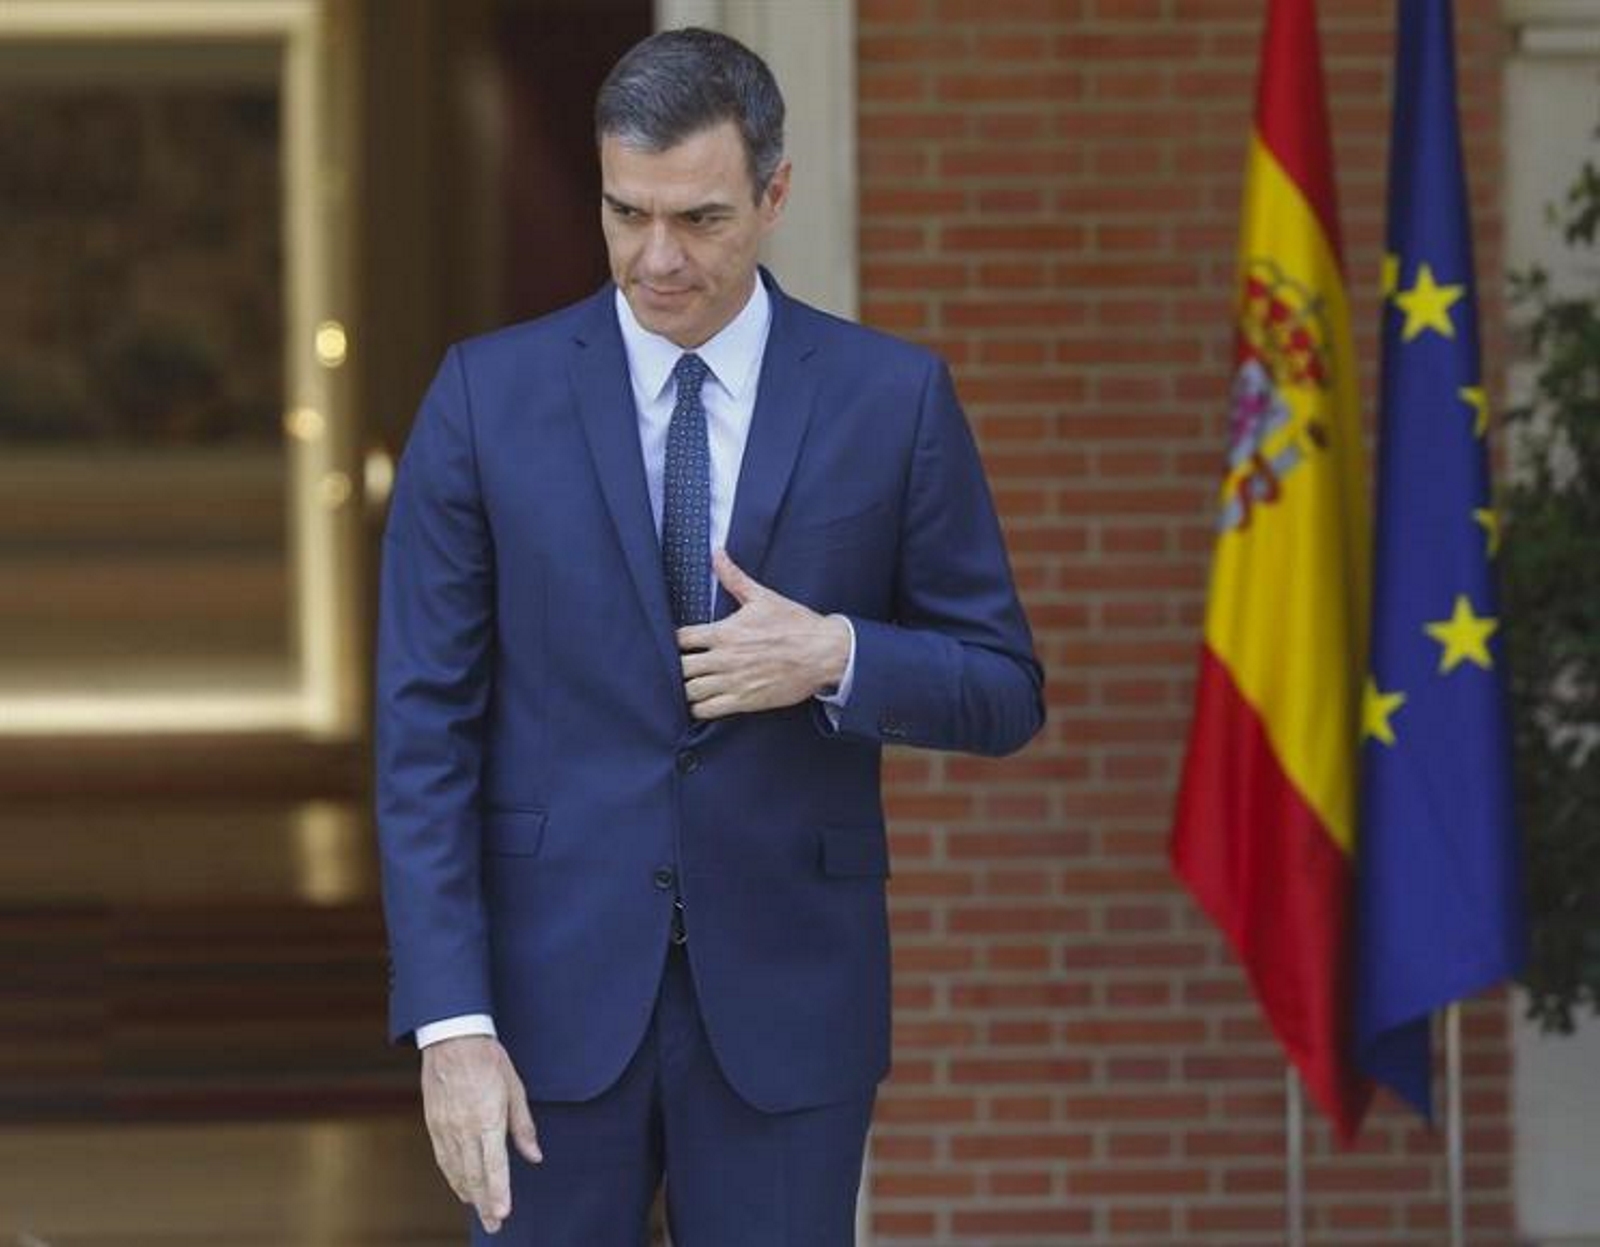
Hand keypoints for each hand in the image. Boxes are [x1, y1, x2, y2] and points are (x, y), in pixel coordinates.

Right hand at [420, 1035, 542, 1233]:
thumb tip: (534, 1157)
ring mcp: (446, 1128)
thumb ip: (524, 1126)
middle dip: (485, 1204)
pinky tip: (462, 1187)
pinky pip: (443, 1159)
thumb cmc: (489, 1059)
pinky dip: (453, 1177)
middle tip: (495, 1225)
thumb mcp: (515, 1088)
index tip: (503, 1213)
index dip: (499, 1193)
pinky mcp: (434, 1124)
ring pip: (457, 1171)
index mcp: (488, 1118)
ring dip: (469, 1194)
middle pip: (474, 1175)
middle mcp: (465, 1128)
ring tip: (481, 1212)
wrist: (452, 1038)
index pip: (495, 1165)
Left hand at [676, 550, 850, 719]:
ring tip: (691, 684)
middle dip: (677, 667)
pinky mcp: (744, 702)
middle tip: (683, 666)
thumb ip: (734, 577)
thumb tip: (717, 554)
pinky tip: (703, 702)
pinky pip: (707, 711)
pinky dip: (699, 708)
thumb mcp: (763, 597)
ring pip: (689, 692)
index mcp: (725, 632)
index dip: (675, 641)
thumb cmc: (796, 625)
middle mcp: (724, 658)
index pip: (680, 638)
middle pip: (680, 668)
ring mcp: (733, 682)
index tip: (680, 643)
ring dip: (686, 689)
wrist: (824, 653)